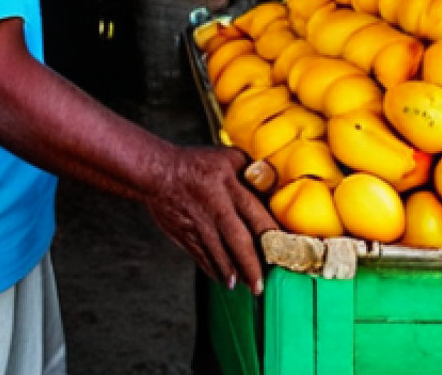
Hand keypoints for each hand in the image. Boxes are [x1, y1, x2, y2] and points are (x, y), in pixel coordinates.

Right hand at [146, 145, 275, 292]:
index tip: (284, 252)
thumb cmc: (194, 163)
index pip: (256, 214)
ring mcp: (199, 223)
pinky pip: (202, 257)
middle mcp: (215, 207)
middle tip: (262, 284)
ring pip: (220, 255)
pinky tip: (223, 278)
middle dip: (253, 267)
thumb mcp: (226, 157)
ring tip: (247, 285)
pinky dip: (214, 270)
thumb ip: (250, 168)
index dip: (272, 236)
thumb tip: (274, 182)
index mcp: (228, 186)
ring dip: (234, 273)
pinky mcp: (185, 234)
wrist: (157, 171)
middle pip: (239, 242)